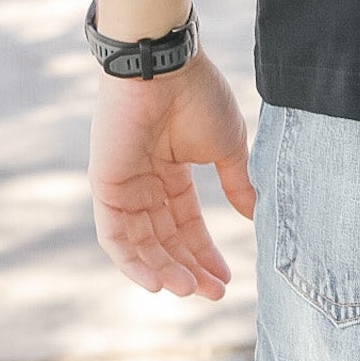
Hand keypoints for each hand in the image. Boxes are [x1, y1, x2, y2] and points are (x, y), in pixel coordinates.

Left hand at [88, 50, 256, 297]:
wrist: (167, 67)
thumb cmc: (199, 97)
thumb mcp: (229, 145)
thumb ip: (238, 182)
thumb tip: (255, 215)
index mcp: (172, 172)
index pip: (186, 223)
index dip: (205, 252)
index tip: (226, 279)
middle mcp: (145, 184)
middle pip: (165, 239)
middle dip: (189, 268)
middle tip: (213, 294)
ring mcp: (123, 187)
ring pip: (141, 245)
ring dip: (165, 271)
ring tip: (191, 290)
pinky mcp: (104, 187)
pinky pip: (115, 237)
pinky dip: (133, 262)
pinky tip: (159, 282)